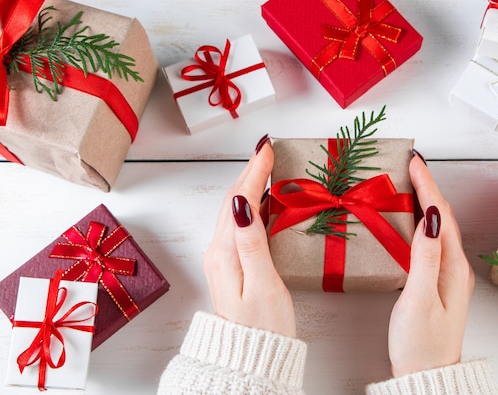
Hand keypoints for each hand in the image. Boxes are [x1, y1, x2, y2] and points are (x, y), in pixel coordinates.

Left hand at [203, 136, 295, 337]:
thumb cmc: (263, 328)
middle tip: (267, 150)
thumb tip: (241, 203)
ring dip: (249, 186)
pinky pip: (237, 225)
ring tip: (265, 168)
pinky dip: (250, 206)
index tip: (266, 148)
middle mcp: (218, 251)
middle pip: (232, 201)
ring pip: (233, 211)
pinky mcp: (230, 265)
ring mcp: (222, 258)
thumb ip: (251, 243)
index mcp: (226, 252)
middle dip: (249, 172)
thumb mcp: (262, 284)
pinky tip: (262, 203)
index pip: (239, 200)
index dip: (254, 172)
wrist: (251, 360)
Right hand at [388, 153, 474, 376]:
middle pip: (444, 216)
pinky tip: (415, 219)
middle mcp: (456, 267)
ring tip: (413, 182)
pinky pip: (434, 240)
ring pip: (440, 226)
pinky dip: (425, 221)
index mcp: (452, 267)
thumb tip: (430, 218)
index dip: (427, 185)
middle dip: (429, 186)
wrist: (426, 375)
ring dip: (428, 200)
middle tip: (412, 163)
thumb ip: (425, 259)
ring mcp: (450, 274)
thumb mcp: (419, 300)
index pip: (441, 215)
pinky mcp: (440, 280)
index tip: (415, 160)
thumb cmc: (420, 343)